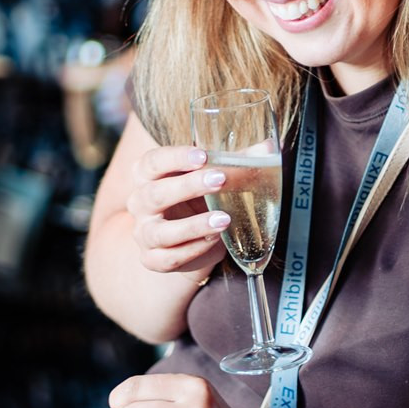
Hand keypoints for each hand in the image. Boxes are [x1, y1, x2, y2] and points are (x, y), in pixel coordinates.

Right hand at [126, 143, 230, 279]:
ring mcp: (143, 233)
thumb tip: (268, 148)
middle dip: (188, 187)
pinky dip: (194, 250)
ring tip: (224, 219)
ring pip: (160, 232)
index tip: (203, 155)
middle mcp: (139, 202)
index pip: (152, 161)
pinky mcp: (152, 259)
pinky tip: (215, 240)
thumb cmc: (199, 199)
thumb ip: (237, 162)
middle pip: (155, 194)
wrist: (189, 241)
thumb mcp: (215, 178)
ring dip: (193, 225)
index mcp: (148, 175)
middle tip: (220, 180)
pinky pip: (169, 258)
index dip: (175, 157)